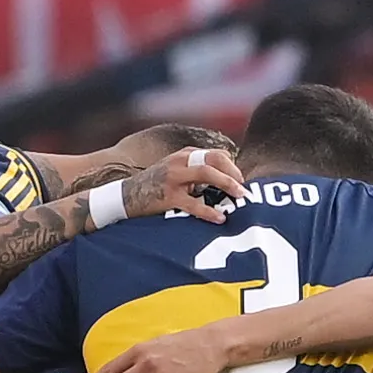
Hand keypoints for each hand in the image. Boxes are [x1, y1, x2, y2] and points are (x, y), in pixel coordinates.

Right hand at [118, 145, 249, 225]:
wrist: (127, 196)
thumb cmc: (157, 187)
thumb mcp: (177, 172)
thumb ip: (198, 172)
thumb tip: (227, 181)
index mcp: (185, 155)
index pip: (216, 154)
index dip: (233, 167)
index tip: (242, 181)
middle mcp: (180, 161)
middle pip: (214, 159)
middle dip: (233, 174)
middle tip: (245, 190)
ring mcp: (173, 178)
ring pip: (206, 173)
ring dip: (227, 184)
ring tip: (239, 197)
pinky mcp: (168, 196)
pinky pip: (193, 203)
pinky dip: (209, 211)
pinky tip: (220, 218)